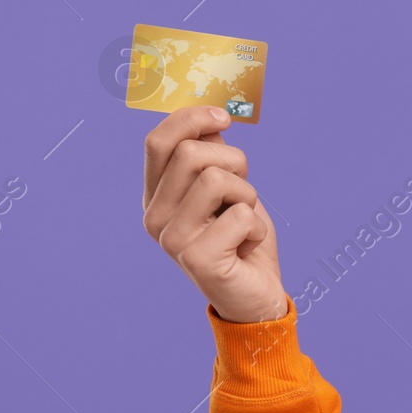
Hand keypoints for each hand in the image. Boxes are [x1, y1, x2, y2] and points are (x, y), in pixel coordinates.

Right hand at [142, 104, 287, 323]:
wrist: (256, 296)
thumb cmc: (242, 239)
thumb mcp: (228, 189)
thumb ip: (210, 156)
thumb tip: (208, 116)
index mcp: (155, 197)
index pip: (158, 142)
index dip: (191, 119)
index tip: (223, 117)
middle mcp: (154, 218)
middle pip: (193, 154)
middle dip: (234, 163)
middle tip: (242, 193)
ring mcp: (172, 241)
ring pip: (219, 179)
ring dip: (248, 195)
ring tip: (243, 222)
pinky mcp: (198, 260)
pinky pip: (242, 215)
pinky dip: (257, 227)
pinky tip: (247, 247)